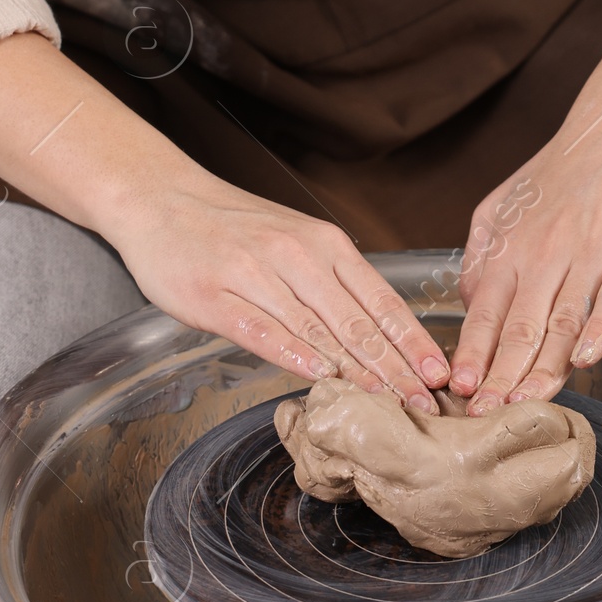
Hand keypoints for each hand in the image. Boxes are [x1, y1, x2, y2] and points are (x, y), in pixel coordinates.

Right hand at [108, 158, 450, 411]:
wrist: (161, 196)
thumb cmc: (231, 225)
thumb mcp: (294, 239)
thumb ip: (331, 281)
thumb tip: (378, 331)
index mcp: (324, 243)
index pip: (380, 299)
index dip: (412, 341)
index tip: (440, 375)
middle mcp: (297, 255)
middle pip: (356, 320)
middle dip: (396, 368)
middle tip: (427, 404)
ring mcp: (255, 274)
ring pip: (316, 329)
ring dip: (356, 372)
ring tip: (387, 405)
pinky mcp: (214, 295)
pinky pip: (261, 329)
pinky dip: (293, 355)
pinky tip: (318, 378)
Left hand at [447, 82, 601, 411]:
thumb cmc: (561, 173)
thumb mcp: (502, 203)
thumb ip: (481, 253)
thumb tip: (466, 302)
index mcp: (512, 248)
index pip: (485, 313)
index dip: (472, 355)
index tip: (459, 392)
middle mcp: (547, 254)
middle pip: (521, 328)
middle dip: (500, 377)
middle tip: (484, 419)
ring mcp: (592, 253)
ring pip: (564, 321)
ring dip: (543, 368)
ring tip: (525, 405)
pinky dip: (601, 328)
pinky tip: (588, 359)